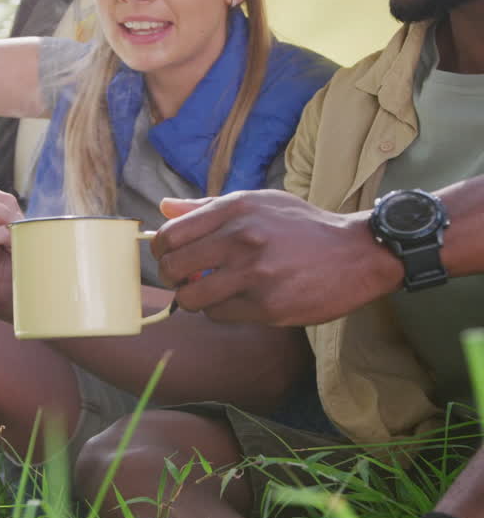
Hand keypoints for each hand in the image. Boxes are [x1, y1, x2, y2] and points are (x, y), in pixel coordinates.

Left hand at [152, 191, 398, 325]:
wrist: (356, 253)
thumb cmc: (304, 227)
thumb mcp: (259, 203)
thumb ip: (208, 207)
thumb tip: (165, 207)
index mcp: (235, 209)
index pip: (170, 234)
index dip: (161, 252)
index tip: (171, 258)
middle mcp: (241, 239)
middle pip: (172, 268)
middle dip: (173, 279)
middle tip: (187, 280)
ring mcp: (254, 274)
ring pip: (191, 298)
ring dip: (194, 300)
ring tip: (210, 294)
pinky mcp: (268, 306)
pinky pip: (220, 315)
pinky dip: (222, 311)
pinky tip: (239, 301)